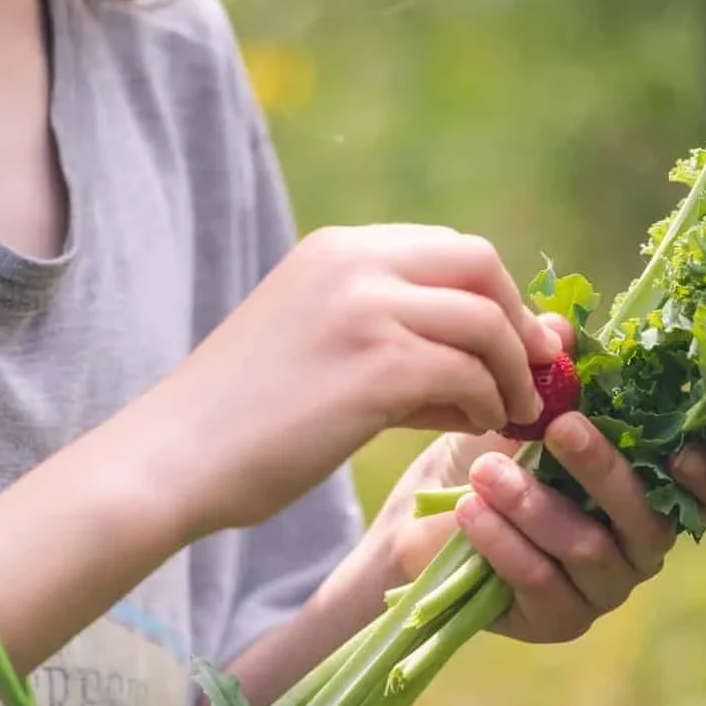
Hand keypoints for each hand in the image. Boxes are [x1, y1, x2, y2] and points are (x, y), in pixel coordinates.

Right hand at [137, 224, 560, 538]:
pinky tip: (476, 426)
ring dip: (513, 370)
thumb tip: (496, 358)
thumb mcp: (320, 346)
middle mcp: (353, 263)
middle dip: (517, 320)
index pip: (450, 247)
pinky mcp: (375, 366)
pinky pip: (468, 374)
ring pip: (485, 320)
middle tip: (532, 372)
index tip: (514, 341)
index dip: (495, 295)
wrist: (173, 458)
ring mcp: (365, 309)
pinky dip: (486, 402)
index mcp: (337, 249)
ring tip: (511, 411)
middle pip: (481, 263)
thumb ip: (397, 336)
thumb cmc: (243, 420)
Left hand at [383, 317, 705, 642]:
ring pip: (591, 550)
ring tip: (486, 471)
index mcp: (662, 487)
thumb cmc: (501, 450)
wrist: (432, 512)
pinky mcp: (561, 619)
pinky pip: (544, 585)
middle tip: (561, 428)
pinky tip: (472, 511)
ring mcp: (607, 585)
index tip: (684, 448)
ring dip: (537, 505)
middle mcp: (647, 541)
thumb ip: (555, 367)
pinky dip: (505, 543)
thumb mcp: (527, 403)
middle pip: (653, 520)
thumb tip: (561, 331)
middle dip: (605, 470)